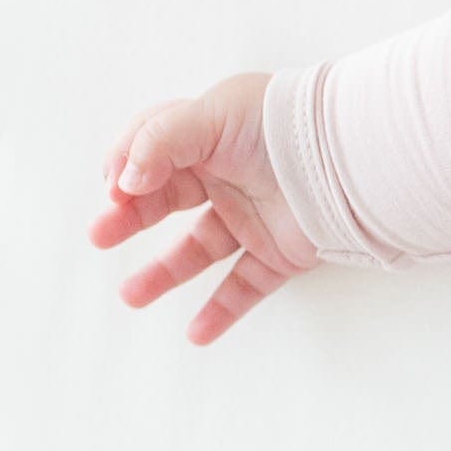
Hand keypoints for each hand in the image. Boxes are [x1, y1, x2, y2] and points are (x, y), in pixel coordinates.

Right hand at [90, 70, 322, 342]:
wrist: (350, 158)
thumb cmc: (282, 122)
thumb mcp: (211, 116)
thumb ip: (158, 141)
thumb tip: (125, 182)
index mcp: (209, 137)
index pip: (152, 152)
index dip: (127, 168)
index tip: (116, 189)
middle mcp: (228, 177)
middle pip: (166, 202)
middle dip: (128, 219)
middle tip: (99, 235)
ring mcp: (254, 217)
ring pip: (198, 250)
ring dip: (163, 274)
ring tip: (131, 296)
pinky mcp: (281, 252)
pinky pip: (246, 286)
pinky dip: (222, 311)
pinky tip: (197, 334)